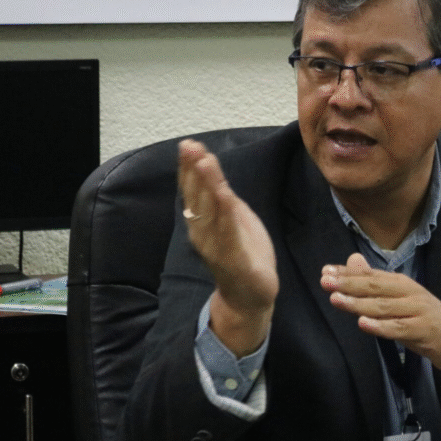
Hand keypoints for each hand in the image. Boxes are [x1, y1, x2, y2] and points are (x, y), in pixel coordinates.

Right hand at [179, 139, 277, 355]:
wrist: (250, 296)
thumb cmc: (242, 253)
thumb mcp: (234, 218)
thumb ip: (222, 196)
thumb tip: (211, 168)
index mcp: (203, 222)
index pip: (193, 190)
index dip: (190, 168)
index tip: (190, 144)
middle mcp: (203, 233)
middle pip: (196, 196)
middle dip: (194, 170)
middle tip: (190, 146)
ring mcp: (216, 246)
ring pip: (209, 211)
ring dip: (206, 185)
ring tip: (204, 161)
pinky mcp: (233, 259)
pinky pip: (228, 233)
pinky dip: (225, 214)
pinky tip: (225, 195)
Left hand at [320, 253, 440, 374]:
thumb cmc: (426, 318)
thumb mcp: (401, 298)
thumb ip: (376, 282)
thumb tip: (352, 261)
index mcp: (402, 283)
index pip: (371, 275)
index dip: (348, 273)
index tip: (325, 271)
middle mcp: (410, 293)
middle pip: (375, 287)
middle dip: (349, 284)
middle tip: (325, 281)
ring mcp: (417, 312)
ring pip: (383, 307)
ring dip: (358, 303)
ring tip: (337, 299)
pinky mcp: (423, 331)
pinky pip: (398, 329)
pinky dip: (380, 326)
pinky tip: (363, 324)